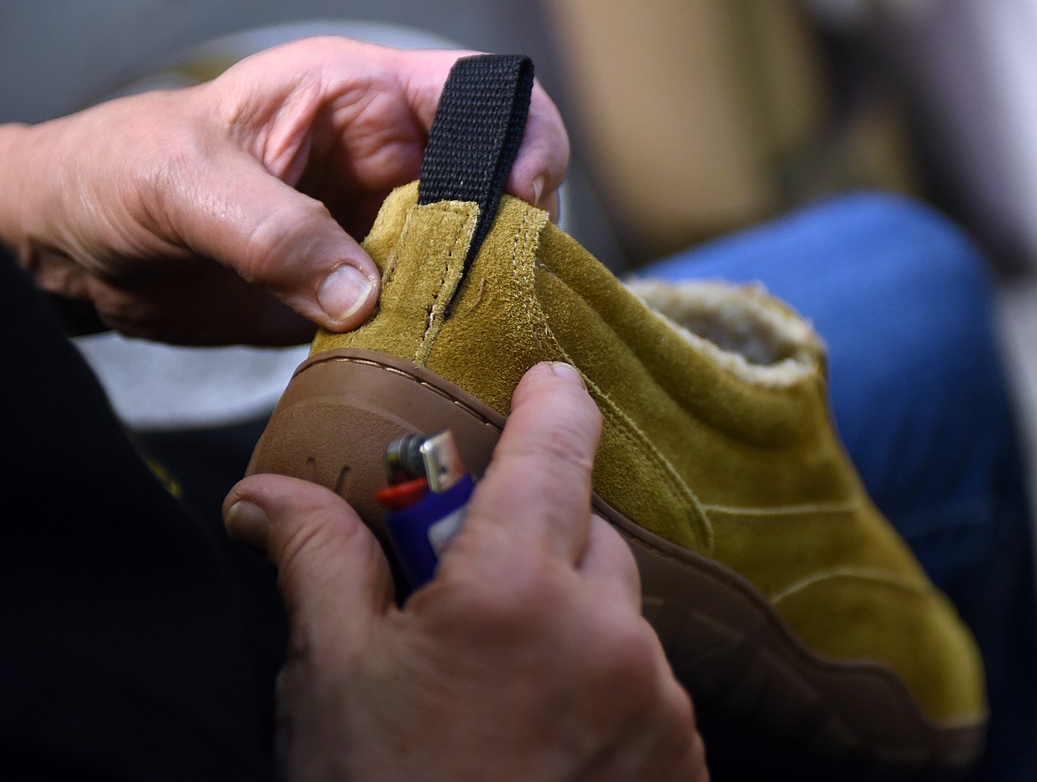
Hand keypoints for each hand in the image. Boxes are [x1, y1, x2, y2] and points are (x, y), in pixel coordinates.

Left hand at [0, 38, 567, 343]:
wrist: (79, 246)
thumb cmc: (116, 174)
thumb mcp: (184, 185)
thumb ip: (273, 232)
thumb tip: (362, 295)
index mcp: (355, 96)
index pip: (475, 92)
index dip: (518, 136)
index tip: (520, 201)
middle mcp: (385, 158)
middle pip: (498, 183)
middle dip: (515, 234)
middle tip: (499, 288)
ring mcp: (381, 226)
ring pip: (473, 253)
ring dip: (481, 293)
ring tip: (472, 333)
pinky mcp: (366, 287)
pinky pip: (429, 308)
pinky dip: (443, 334)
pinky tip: (439, 359)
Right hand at [223, 363, 706, 780]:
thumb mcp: (332, 680)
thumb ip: (319, 561)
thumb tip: (267, 496)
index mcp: (515, 594)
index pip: (555, 450)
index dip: (554, 401)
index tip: (551, 379)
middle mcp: (607, 638)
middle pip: (589, 535)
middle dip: (539, 540)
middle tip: (477, 586)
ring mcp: (657, 704)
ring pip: (621, 615)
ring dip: (572, 622)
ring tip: (504, 688)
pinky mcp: (684, 762)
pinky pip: (648, 684)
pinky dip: (605, 684)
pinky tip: (547, 735)